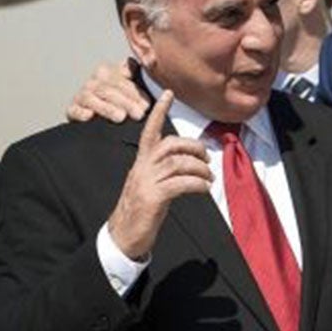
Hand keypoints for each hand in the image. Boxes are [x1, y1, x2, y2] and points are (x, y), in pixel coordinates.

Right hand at [67, 60, 151, 123]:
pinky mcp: (72, 109)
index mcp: (107, 71)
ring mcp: (81, 95)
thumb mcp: (131, 88)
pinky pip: (74, 109)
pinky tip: (89, 116)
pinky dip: (81, 112)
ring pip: (92, 98)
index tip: (146, 105)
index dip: (135, 93)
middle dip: (125, 102)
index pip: (121, 80)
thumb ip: (139, 76)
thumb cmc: (120, 103)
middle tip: (139, 114)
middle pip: (109, 89)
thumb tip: (151, 65)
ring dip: (107, 108)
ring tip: (121, 117)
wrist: (99, 120)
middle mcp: (93, 81)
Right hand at [106, 91, 211, 260]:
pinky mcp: (152, 198)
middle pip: (171, 145)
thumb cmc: (139, 212)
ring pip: (178, 163)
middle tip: (207, 160)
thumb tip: (187, 165)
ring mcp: (146, 183)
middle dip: (193, 147)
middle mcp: (142, 169)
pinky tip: (204, 189)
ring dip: (200, 169)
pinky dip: (197, 184)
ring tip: (208, 179)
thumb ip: (163, 171)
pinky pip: (181, 183)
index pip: (149, 131)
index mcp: (141, 163)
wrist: (122, 238)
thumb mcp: (150, 186)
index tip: (168, 93)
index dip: (159, 111)